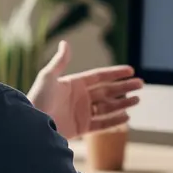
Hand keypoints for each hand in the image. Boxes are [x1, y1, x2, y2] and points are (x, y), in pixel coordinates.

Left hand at [27, 41, 143, 138]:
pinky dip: (114, 121)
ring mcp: (81, 113)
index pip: (99, 76)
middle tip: (141, 84)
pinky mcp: (81, 128)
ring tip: (137, 99)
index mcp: (73, 84)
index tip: (130, 70)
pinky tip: (126, 117)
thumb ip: (60, 61)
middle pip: (107, 91)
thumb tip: (65, 43)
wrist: (32, 126)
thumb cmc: (38, 99)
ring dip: (123, 103)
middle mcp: (79, 98)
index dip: (115, 73)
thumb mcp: (48, 77)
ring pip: (107, 107)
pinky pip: (101, 124)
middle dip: (124, 87)